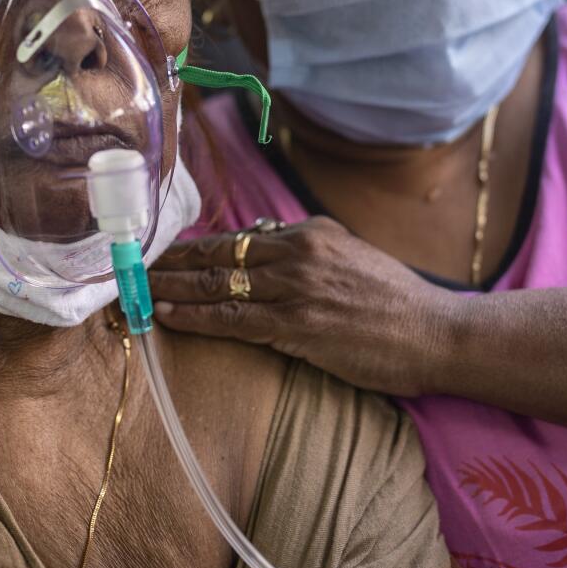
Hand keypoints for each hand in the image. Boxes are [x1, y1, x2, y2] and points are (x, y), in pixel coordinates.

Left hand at [150, 217, 456, 396]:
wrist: (436, 334)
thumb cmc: (397, 305)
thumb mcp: (352, 259)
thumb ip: (309, 253)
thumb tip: (264, 247)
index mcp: (312, 233)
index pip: (237, 236)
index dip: (193, 248)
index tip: (162, 255)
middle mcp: (300, 252)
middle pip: (217, 253)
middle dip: (169, 263)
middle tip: (129, 268)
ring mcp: (297, 288)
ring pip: (217, 283)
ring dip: (170, 289)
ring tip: (136, 293)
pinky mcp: (297, 325)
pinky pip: (232, 319)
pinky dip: (194, 316)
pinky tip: (167, 317)